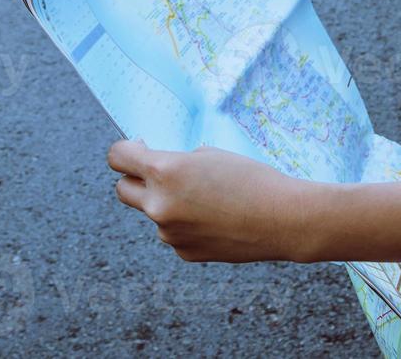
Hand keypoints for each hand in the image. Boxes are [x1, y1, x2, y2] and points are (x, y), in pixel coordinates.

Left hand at [108, 139, 313, 262]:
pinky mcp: (184, 252)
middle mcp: (159, 204)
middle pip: (123, 190)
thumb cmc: (251, 179)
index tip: (137, 148)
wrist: (282, 219)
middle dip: (135, 179)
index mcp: (164, 172)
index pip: (118, 157)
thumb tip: (160, 169)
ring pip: (154, 213)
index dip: (125, 150)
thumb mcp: (210, 154)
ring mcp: (169, 233)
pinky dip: (186, 224)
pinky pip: (174, 232)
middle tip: (157, 173)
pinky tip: (216, 219)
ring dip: (168, 203)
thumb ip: (178, 161)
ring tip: (207, 199)